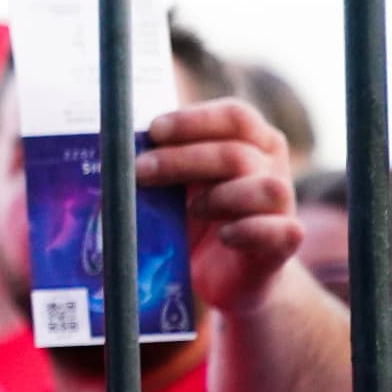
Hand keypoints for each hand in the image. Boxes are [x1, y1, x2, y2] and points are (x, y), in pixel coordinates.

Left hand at [137, 100, 301, 315]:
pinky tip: (224, 236)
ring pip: (267, 188)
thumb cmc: (196, 222)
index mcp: (249, 143)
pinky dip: (249, 230)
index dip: (194, 120)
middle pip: (237, 152)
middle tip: (141, 170)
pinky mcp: (283, 242)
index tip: (153, 130)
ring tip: (191, 210)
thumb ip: (158, 168)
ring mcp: (281, 206)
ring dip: (221, 197)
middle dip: (184, 159)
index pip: (235, 116)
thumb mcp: (176, 189)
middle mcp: (271, 168)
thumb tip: (108, 154)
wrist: (227, 276)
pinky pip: (280, 231)